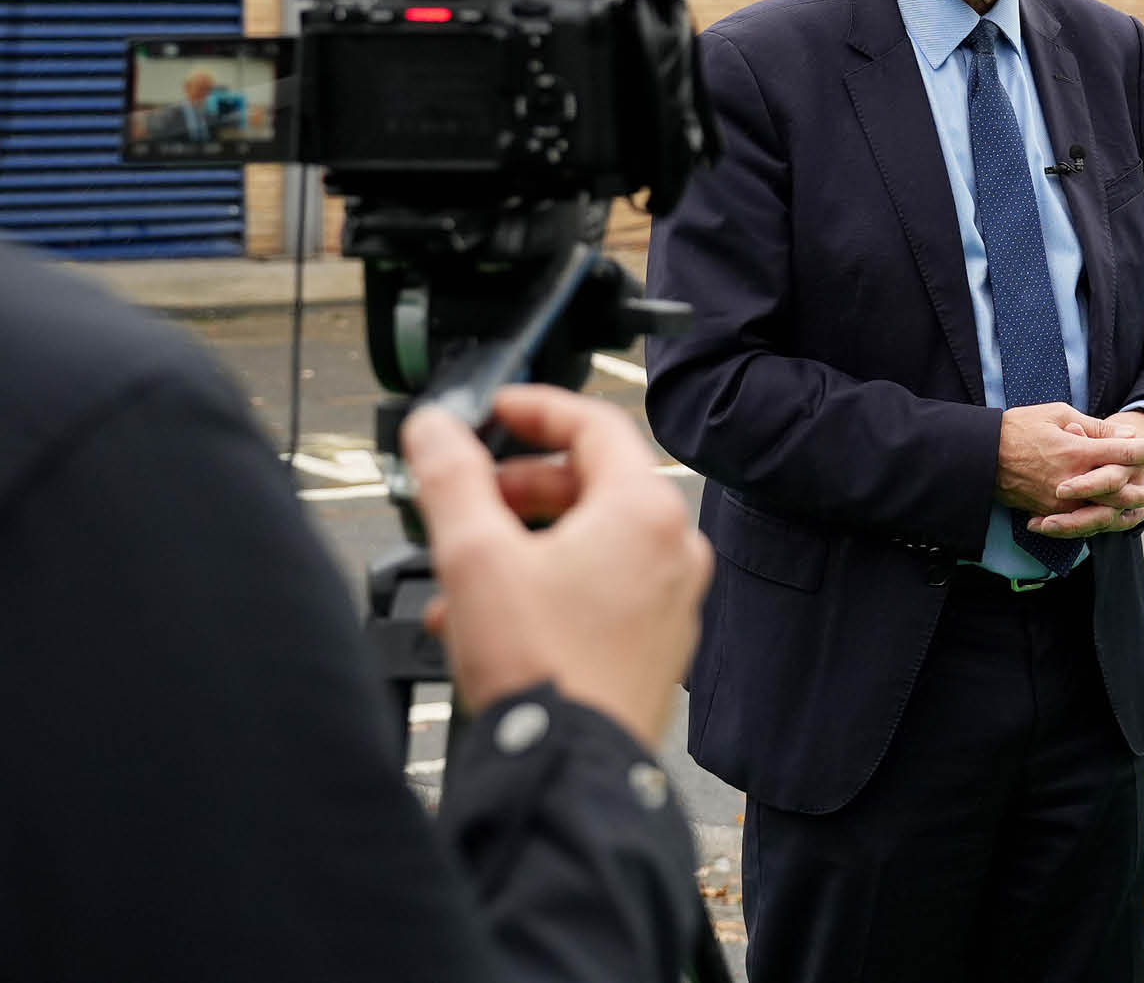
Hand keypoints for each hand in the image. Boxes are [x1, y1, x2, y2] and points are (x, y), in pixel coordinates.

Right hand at [404, 386, 713, 751]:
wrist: (569, 770)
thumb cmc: (541, 669)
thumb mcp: (475, 556)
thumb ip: (451, 477)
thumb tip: (434, 429)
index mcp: (646, 512)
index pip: (596, 424)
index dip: (537, 409)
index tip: (496, 410)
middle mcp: (674, 550)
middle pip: (594, 484)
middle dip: (521, 486)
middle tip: (474, 492)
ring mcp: (672, 600)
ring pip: (592, 542)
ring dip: (525, 542)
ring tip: (465, 569)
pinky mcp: (656, 643)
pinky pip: (602, 589)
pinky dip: (548, 584)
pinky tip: (489, 617)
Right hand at [995, 403, 1143, 526]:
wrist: (981, 456)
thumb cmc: (1019, 427)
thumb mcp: (1057, 414)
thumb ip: (1094, 427)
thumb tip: (1125, 434)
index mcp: (1075, 451)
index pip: (1120, 452)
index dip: (1142, 450)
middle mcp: (1071, 480)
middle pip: (1118, 491)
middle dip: (1142, 490)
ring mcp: (1060, 502)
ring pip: (1103, 513)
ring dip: (1127, 513)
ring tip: (1143, 509)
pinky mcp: (1050, 514)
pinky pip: (1083, 523)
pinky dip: (1103, 523)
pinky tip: (1114, 519)